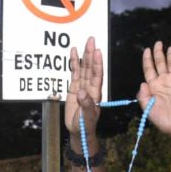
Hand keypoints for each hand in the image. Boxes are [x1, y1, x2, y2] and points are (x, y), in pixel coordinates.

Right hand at [64, 36, 102, 151]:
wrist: (79, 131)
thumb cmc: (85, 126)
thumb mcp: (87, 117)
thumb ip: (86, 105)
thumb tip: (82, 93)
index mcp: (96, 93)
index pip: (97, 75)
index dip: (97, 63)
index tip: (96, 52)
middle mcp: (90, 87)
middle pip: (91, 68)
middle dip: (91, 54)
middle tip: (91, 40)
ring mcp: (82, 86)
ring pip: (83, 68)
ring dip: (84, 55)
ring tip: (85, 42)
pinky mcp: (74, 88)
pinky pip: (74, 73)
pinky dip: (74, 62)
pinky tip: (74, 52)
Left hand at [137, 41, 170, 139]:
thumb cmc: (163, 119)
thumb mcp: (148, 109)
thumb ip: (143, 96)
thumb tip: (142, 83)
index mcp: (154, 87)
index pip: (149, 69)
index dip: (147, 59)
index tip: (146, 50)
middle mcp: (164, 82)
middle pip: (160, 63)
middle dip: (158, 53)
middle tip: (158, 43)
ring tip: (170, 47)